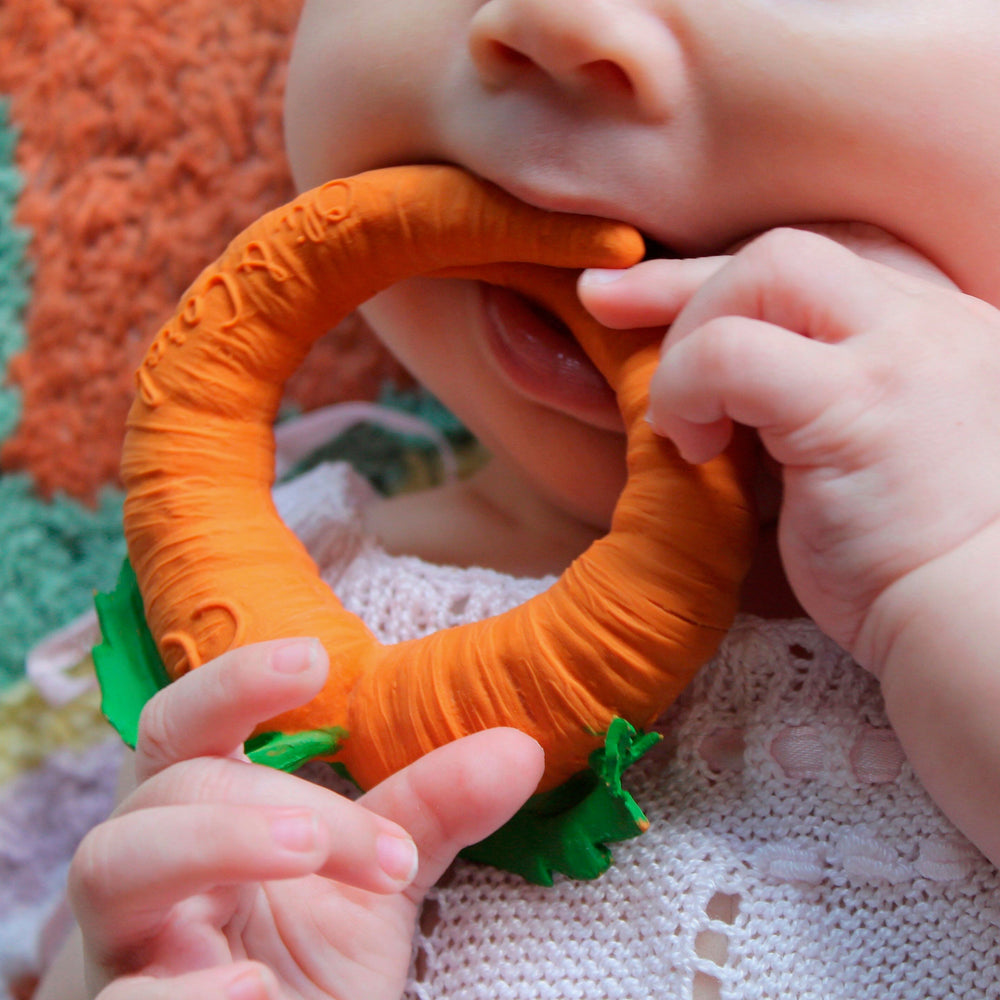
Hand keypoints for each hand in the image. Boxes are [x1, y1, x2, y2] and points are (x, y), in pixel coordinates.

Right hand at [69, 639, 542, 999]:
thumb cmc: (301, 960)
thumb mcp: (373, 879)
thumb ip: (429, 812)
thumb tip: (519, 749)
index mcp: (201, 815)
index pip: (185, 726)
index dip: (231, 682)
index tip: (313, 659)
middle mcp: (150, 869)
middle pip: (166, 787)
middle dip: (271, 798)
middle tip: (377, 846)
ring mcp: (126, 947)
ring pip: (109, 864)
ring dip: (216, 842)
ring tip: (305, 854)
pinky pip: (124, 997)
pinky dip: (185, 989)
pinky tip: (257, 988)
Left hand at [580, 225, 999, 669]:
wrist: (983, 625)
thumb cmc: (914, 562)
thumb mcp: (870, 454)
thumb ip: (816, 402)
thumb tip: (719, 390)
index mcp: (930, 332)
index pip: (810, 270)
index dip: (715, 279)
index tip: (640, 294)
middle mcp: (927, 324)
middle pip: (786, 252)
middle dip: (682, 282)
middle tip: (608, 310)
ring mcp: (902, 355)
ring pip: (766, 271)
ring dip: (691, 336)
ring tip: (682, 420)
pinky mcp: (861, 405)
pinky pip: (735, 354)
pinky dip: (688, 385)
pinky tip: (693, 443)